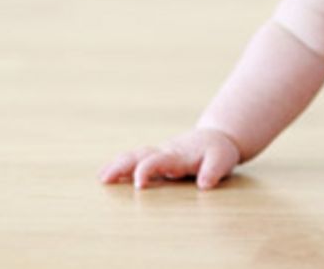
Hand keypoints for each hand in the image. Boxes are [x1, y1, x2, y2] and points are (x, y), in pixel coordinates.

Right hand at [99, 128, 241, 189]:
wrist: (215, 138)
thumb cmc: (218, 151)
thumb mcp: (222, 160)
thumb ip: (213, 171)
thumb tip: (204, 185)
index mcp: (178, 155)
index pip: (158, 161)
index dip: (147, 170)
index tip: (138, 184)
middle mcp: (164, 153)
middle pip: (139, 156)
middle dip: (121, 166)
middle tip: (104, 179)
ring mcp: (158, 154)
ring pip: (133, 156)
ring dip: (116, 166)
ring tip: (100, 178)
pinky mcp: (155, 158)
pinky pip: (134, 160)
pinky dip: (119, 166)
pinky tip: (105, 175)